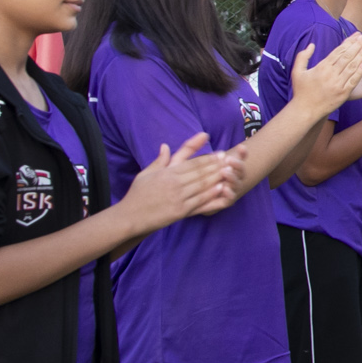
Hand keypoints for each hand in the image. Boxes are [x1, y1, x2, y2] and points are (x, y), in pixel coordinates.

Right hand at [121, 132, 239, 229]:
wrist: (130, 217)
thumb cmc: (137, 195)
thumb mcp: (146, 174)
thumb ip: (160, 160)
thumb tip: (166, 145)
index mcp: (167, 173)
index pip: (193, 163)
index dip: (209, 157)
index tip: (221, 153)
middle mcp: (174, 183)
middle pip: (201, 172)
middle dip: (218, 165)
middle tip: (231, 160)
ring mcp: (178, 197)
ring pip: (203, 185)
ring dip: (218, 178)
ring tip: (231, 172)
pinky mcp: (180, 211)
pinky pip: (200, 201)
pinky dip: (212, 194)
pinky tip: (222, 189)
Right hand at [290, 31, 361, 116]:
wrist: (305, 110)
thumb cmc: (301, 91)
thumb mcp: (297, 72)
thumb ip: (303, 57)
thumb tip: (311, 45)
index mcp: (321, 68)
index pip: (338, 51)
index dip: (349, 42)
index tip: (357, 35)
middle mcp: (330, 75)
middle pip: (347, 57)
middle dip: (358, 45)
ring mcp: (338, 84)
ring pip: (352, 67)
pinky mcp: (343, 94)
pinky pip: (353, 81)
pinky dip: (360, 72)